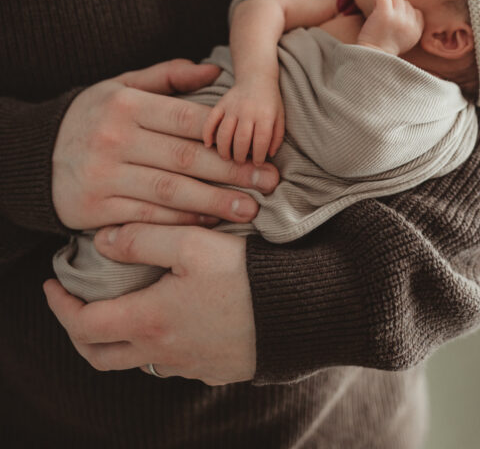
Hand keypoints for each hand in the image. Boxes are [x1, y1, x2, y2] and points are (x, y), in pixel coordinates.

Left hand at [43, 224, 254, 384]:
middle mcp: (163, 353)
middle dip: (78, 330)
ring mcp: (190, 366)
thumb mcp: (191, 243)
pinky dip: (157, 342)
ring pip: (138, 360)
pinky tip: (170, 317)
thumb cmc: (246, 273)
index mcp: (150, 322)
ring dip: (120, 338)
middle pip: (101, 356)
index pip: (84, 326)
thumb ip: (142, 238)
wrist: (300, 308)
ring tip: (123, 305)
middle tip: (74, 304)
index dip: (60, 306)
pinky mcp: (216, 368)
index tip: (52, 284)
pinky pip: (173, 362)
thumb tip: (102, 242)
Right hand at [52, 59, 278, 230]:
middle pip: (186, 158)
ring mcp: (103, 175)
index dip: (229, 135)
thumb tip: (214, 70)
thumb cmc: (95, 116)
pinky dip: (181, 223)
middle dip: (233, 171)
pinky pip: (146, 217)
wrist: (35, 155)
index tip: (264, 147)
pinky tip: (209, 224)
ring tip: (250, 209)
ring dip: (215, 203)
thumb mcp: (123, 85)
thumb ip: (169, 76)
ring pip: (170, 192)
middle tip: (270, 181)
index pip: (187, 120)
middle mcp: (114, 139)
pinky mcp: (94, 209)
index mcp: (127, 104)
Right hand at [203, 79, 284, 164]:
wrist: (257, 77)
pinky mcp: (221, 104)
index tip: (257, 163)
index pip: (261, 141)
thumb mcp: (280, 117)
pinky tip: (208, 144)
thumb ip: (277, 137)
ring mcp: (232, 107)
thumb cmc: (271, 102)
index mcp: (265, 115)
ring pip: (224, 133)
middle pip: (241, 140)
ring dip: (223, 149)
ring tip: (227, 157)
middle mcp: (248, 111)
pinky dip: (207, 134)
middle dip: (240, 156)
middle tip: (240, 162)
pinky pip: (210, 120)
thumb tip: (270, 155)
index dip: (259, 156)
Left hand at [357, 0, 423, 55]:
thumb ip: (409, 26)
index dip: (404, 13)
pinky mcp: (385, 13)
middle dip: (394, 7)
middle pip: (405, 3)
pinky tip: (374, 7)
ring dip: (386, 2)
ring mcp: (398, 18)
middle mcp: (409, 24)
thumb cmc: (384, 49)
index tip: (394, 20)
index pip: (416, 12)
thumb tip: (404, 7)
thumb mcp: (405, 41)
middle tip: (384, 17)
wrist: (370, 57)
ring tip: (378, 13)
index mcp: (416, 31)